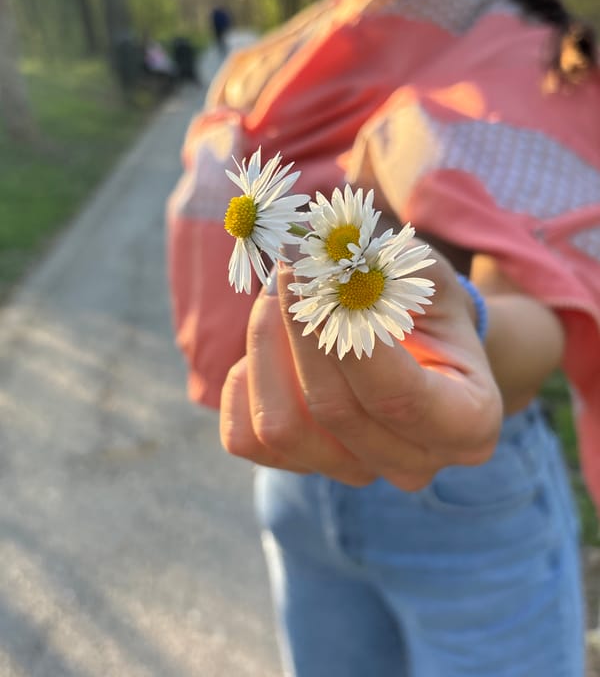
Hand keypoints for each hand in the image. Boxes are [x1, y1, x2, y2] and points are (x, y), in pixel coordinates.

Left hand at [220, 248, 502, 490]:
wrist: (416, 341)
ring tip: (277, 296)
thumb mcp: (422, 274)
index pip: (397, 395)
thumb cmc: (424, 304)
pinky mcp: (301, 468)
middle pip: (333, 410)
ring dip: (266, 349)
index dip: (347, 334)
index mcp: (468, 422)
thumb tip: (319, 254)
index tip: (317, 274)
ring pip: (280, 427)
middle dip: (299, 328)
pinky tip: (270, 343)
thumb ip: (384, 267)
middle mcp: (413, 463)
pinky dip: (245, 380)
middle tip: (287, 266)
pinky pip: (244, 435)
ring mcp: (355, 472)